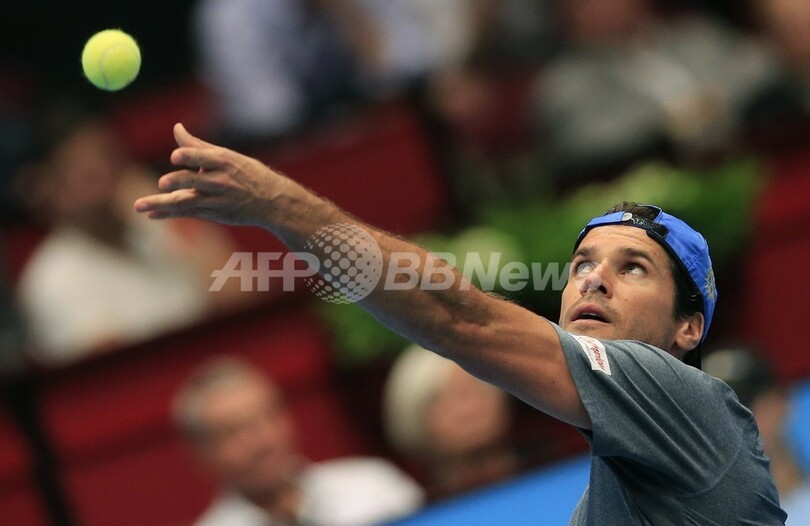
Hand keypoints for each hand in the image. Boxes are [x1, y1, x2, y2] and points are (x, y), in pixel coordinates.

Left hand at [134, 123, 282, 225]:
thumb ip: (198, 146)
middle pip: (194, 181)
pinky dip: (168, 213)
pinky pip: (187, 213)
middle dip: (178, 182)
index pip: (204, 157)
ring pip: (185, 201)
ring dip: (162, 204)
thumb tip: (176, 128)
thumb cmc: (248, 174)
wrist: (272, 201)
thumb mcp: (228, 157)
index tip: (176, 156)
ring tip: (140, 206)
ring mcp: (216, 200)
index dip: (190, 156)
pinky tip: (152, 215)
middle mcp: (220, 181)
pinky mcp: (213, 214)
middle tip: (162, 184)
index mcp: (224, 161)